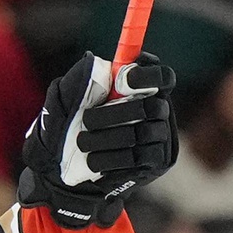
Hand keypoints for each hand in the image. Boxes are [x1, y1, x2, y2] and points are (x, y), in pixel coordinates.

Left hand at [14, 53, 176, 227]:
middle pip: (152, 106)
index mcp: (146, 89)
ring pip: (142, 134)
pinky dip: (111, 158)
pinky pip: (138, 158)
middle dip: (116, 113)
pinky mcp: (157, 163)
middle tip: (87, 120)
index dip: (148, 76)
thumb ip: (83, 80)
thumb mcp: (71, 98)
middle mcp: (161, 111)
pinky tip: (92, 160)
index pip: (163, 76)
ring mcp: (163, 138)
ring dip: (107, 138)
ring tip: (83, 142)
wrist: (69, 169)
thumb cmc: (74, 123)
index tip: (123, 80)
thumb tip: (92, 63)